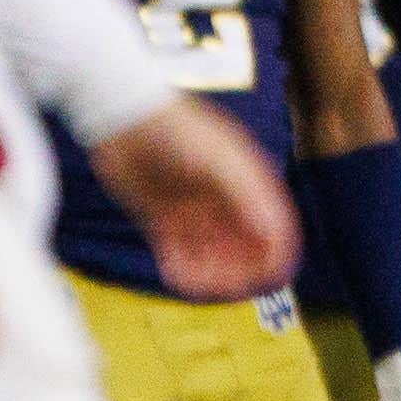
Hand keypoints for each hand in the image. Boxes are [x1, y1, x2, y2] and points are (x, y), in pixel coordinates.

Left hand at [89, 98, 297, 302]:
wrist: (124, 116)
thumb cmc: (177, 130)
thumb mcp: (220, 161)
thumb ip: (247, 196)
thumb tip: (274, 232)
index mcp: (247, 183)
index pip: (275, 226)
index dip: (276, 254)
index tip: (268, 278)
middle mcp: (225, 199)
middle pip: (245, 247)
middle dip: (238, 269)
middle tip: (223, 283)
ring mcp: (195, 210)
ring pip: (213, 255)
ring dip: (209, 273)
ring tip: (194, 280)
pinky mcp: (164, 219)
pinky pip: (179, 253)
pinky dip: (181, 268)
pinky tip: (174, 273)